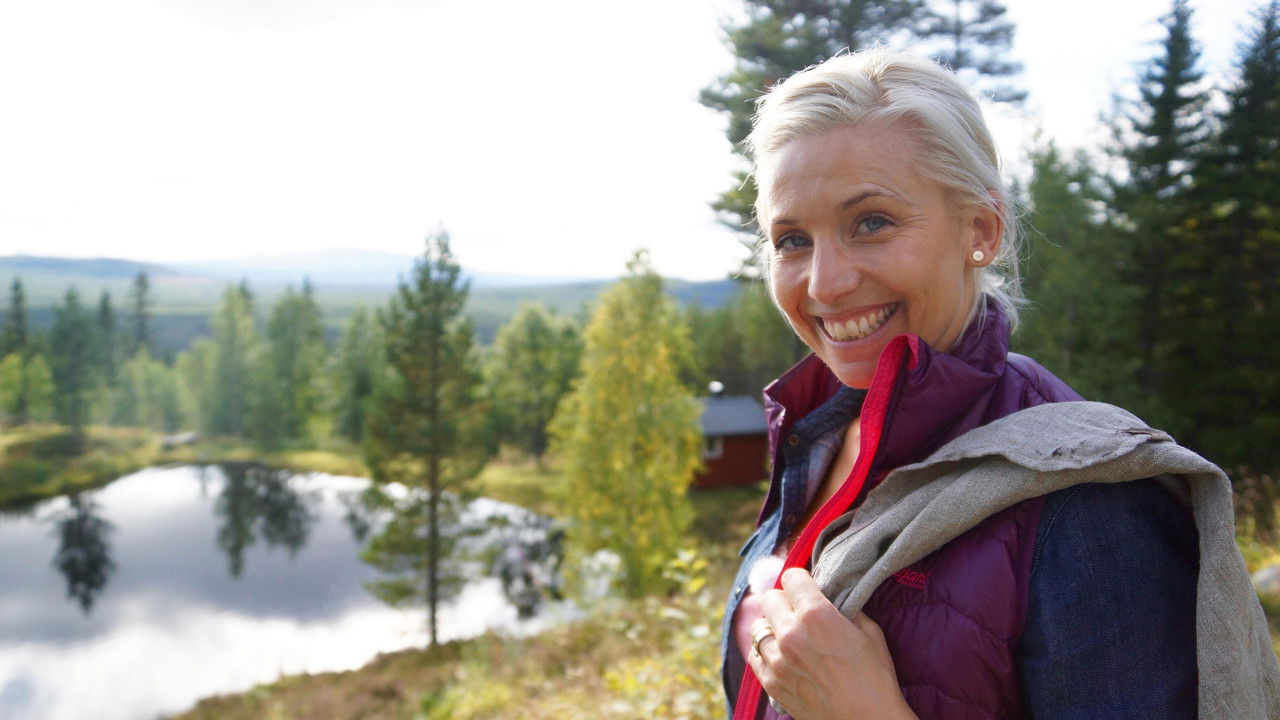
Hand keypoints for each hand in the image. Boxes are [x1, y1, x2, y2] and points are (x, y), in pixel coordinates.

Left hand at [746, 567, 916, 719]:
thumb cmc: (875, 678)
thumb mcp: (869, 631)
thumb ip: (844, 607)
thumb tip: (829, 596)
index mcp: (816, 615)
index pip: (791, 577)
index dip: (802, 581)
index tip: (807, 588)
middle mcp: (790, 633)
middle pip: (769, 598)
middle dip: (785, 601)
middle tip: (799, 611)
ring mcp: (777, 660)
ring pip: (759, 627)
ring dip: (774, 627)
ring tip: (791, 637)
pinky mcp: (770, 682)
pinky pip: (756, 655)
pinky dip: (767, 651)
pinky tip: (783, 656)